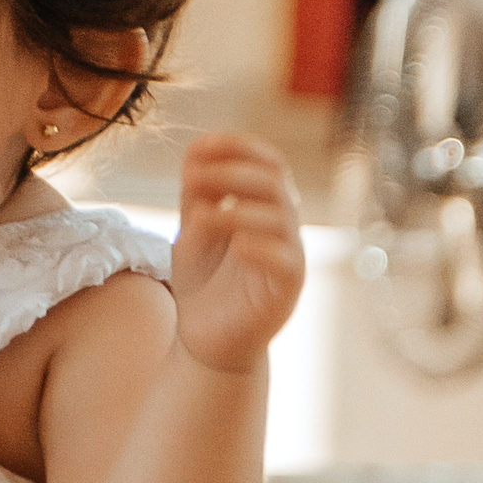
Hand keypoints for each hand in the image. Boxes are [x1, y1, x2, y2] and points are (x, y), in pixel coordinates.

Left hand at [171, 131, 305, 374]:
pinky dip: (260, 246)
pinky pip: (286, 260)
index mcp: (264, 206)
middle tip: (193, 178)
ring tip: (199, 216)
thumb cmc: (203, 281)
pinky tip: (235, 245)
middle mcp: (283, 225)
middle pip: (276, 182)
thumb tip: (198, 147)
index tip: (202, 144)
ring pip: (282, 217)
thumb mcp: (193, 229)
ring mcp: (289, 255)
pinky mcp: (288, 288)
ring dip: (238, 208)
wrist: (205, 339)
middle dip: (233, 172)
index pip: (267, 162)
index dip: (240, 147)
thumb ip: (197, 193)